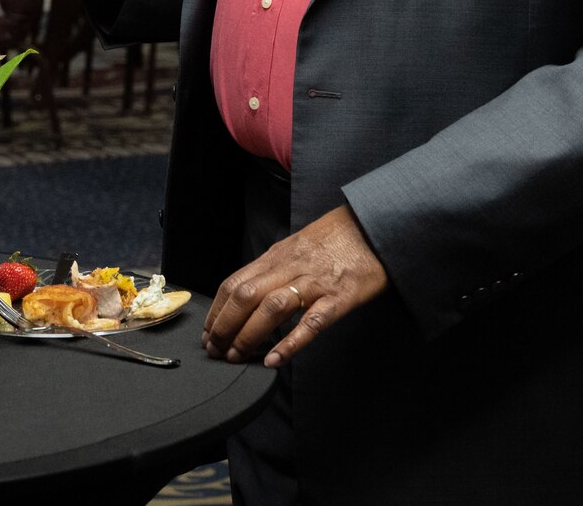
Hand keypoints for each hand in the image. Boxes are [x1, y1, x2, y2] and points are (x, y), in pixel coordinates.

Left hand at [202, 206, 387, 368]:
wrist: (374, 224)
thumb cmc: (335, 238)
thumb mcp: (296, 246)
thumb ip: (274, 268)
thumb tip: (249, 293)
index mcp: (276, 256)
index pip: (234, 283)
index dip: (217, 311)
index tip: (208, 333)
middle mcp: (289, 267)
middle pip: (245, 296)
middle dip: (224, 326)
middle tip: (215, 350)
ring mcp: (314, 282)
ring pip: (271, 308)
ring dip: (249, 335)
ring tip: (237, 357)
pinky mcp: (340, 296)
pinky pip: (312, 321)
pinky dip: (291, 342)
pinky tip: (275, 359)